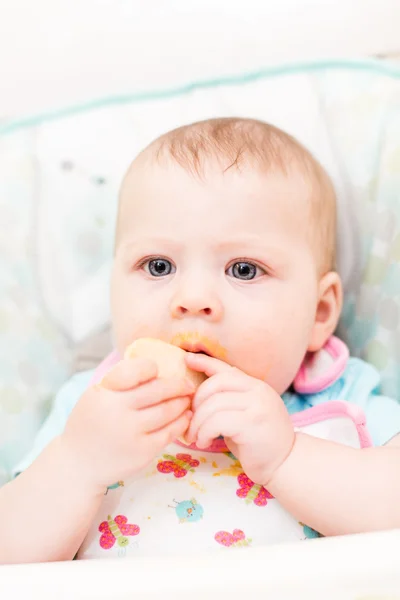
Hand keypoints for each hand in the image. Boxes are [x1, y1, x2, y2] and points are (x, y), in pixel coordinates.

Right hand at [61, 357, 193, 489]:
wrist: (79, 464)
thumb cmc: (91, 424)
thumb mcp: (95, 396)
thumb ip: (119, 383)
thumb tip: (156, 367)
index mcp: (104, 392)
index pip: (134, 370)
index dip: (150, 368)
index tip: (157, 371)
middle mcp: (117, 411)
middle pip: (157, 390)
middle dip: (178, 386)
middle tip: (189, 385)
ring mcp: (131, 432)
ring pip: (167, 411)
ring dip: (182, 403)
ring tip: (188, 400)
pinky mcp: (142, 451)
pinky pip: (169, 432)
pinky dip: (181, 422)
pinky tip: (185, 417)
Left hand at [185, 353, 294, 485]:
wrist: (285, 465)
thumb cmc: (259, 443)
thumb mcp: (244, 415)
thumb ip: (229, 400)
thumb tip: (200, 391)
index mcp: (256, 386)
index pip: (227, 368)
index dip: (204, 362)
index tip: (187, 359)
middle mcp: (258, 390)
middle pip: (216, 384)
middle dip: (196, 401)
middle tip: (190, 420)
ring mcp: (258, 405)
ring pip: (213, 404)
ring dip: (198, 422)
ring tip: (196, 437)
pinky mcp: (253, 423)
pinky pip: (217, 421)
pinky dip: (204, 432)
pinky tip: (204, 442)